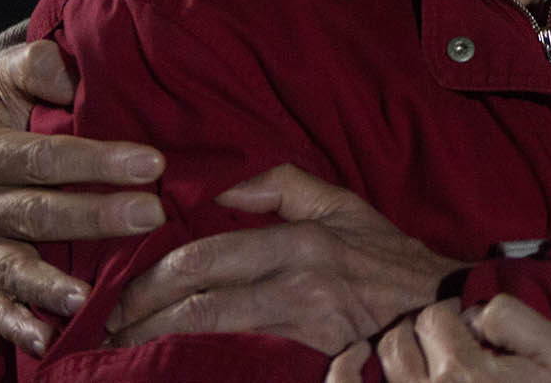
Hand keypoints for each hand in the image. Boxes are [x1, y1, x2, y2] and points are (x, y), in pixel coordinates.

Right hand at [0, 38, 164, 354]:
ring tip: (91, 296)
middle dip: (95, 217)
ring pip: (15, 267)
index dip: (96, 160)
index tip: (151, 162)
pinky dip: (18, 325)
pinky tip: (49, 338)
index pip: (44, 157)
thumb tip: (77, 77)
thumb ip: (43, 68)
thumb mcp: (15, 74)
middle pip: (37, 212)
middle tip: (152, 214)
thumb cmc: (8, 105)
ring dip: (53, 284)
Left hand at [106, 163, 467, 354]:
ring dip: (156, 347)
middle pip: (196, 299)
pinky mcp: (308, 358)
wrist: (442, 309)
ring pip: (208, 336)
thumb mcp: (346, 208)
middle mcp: (297, 281)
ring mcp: (303, 326)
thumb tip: (224, 185)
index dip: (150, 279)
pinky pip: (239, 364)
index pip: (204, 257)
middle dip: (140, 316)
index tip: (120, 293)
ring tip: (124, 352)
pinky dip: (198, 367)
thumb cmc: (389, 259)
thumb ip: (286, 186)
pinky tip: (170, 371)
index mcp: (300, 239)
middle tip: (108, 328)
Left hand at [324, 297, 550, 382]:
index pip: (434, 318)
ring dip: (385, 352)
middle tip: (440, 344)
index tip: (465, 331)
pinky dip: (342, 374)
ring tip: (402, 349)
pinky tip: (355, 361)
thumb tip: (472, 312)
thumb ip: (514, 318)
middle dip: (418, 332)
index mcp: (465, 372)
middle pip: (398, 339)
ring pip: (373, 366)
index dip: (449, 317)